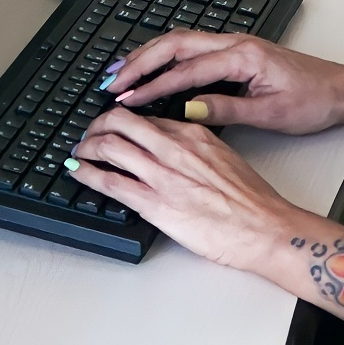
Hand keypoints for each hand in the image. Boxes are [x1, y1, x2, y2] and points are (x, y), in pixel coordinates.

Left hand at [70, 108, 302, 271]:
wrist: (263, 227)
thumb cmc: (251, 200)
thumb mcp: (224, 156)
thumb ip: (197, 148)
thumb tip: (175, 149)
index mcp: (193, 133)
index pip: (146, 117)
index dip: (123, 119)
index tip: (113, 125)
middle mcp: (174, 148)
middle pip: (121, 121)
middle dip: (97, 125)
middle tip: (89, 134)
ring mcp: (163, 175)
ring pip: (110, 146)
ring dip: (87, 147)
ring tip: (79, 152)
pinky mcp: (155, 205)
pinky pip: (111, 182)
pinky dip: (88, 174)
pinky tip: (80, 173)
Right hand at [104, 30, 343, 133]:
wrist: (338, 89)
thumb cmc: (311, 101)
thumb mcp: (270, 115)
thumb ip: (226, 109)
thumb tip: (188, 109)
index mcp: (242, 56)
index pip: (186, 70)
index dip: (153, 86)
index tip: (127, 99)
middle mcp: (235, 43)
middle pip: (175, 44)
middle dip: (140, 61)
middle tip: (112, 81)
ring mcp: (234, 44)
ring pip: (181, 41)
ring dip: (149, 55)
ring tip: (121, 72)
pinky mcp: (235, 51)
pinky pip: (192, 47)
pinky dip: (166, 56)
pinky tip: (153, 68)